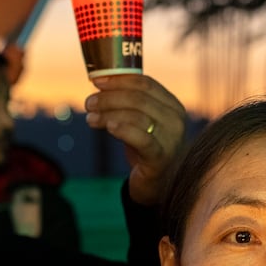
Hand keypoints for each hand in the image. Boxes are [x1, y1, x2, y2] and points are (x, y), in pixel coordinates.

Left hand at [85, 73, 187, 206]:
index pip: (145, 84)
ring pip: (136, 116)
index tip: (96, 81)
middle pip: (138, 98)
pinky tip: (108, 127)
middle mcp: (176, 120)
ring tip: (90, 118)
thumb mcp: (140, 122)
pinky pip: (142, 139)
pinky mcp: (161, 158)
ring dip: (108, 114)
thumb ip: (128, 103)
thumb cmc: (145, 149)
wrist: (157, 185)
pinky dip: (123, 130)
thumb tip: (100, 82)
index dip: (119, 80)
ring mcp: (171, 139)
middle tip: (89, 102)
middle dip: (109, 97)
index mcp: (173, 106)